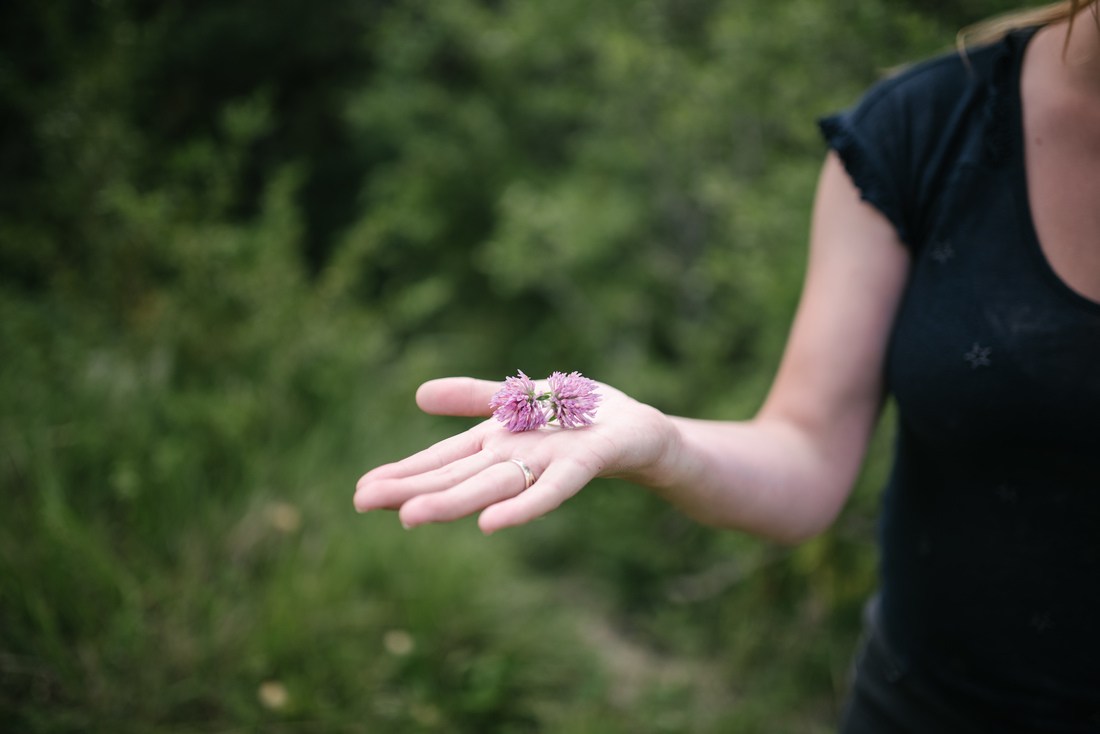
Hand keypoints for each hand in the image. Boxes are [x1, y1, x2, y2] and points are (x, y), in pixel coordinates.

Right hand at [353, 376, 675, 533]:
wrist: (641, 431)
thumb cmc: (578, 418)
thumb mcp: (518, 397)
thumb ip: (471, 396)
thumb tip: (418, 395)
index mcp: (495, 443)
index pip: (441, 460)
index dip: (402, 473)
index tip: (359, 491)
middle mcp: (515, 458)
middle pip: (459, 476)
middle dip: (412, 489)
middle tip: (361, 502)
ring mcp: (547, 463)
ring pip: (495, 486)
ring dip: (455, 503)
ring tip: (411, 517)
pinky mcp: (586, 462)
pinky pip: (554, 486)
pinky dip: (524, 505)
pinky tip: (493, 524)